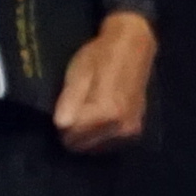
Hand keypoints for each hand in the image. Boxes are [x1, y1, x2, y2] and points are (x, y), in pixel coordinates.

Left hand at [52, 10, 158, 155]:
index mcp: (105, 112)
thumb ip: (69, 103)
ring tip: (88, 111)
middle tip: (74, 109)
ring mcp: (130, 132)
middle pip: (80, 145)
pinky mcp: (135, 132)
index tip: (63, 109)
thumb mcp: (77, 74)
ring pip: (92, 147)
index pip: (68, 135)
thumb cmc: (100, 57)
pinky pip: (106, 144)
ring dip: (86, 135)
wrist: (133, 48)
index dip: (60, 123)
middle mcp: (120, 127)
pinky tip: (99, 118)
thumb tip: (60, 126)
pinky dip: (99, 135)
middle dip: (72, 131)